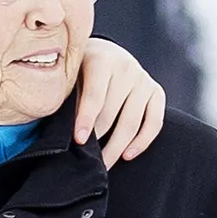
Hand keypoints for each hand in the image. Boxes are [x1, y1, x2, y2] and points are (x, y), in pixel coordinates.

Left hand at [73, 37, 165, 162]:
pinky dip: (142, 141)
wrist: (103, 53)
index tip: (79, 141)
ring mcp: (143, 79)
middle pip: (113, 113)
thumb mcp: (69, 74)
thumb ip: (67, 96)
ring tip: (102, 164)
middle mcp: (126, 67)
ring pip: (132, 121)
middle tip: (85, 160)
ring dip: (116, 147)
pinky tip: (127, 155)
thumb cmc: (79, 70)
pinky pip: (154, 121)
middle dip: (98, 140)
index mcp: (101, 60)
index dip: (86, 119)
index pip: (95, 95)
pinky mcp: (156, 91)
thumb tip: (60, 132)